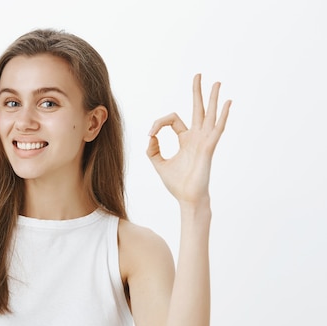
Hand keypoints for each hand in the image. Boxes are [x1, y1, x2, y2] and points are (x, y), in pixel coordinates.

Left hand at [147, 74, 230, 206]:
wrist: (187, 198)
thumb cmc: (176, 183)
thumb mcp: (158, 163)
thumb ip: (153, 149)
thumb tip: (151, 136)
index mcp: (185, 139)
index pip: (172, 119)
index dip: (158, 123)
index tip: (151, 134)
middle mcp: (196, 136)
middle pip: (197, 109)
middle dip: (197, 92)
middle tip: (198, 75)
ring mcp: (204, 140)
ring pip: (209, 114)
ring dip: (212, 98)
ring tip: (216, 82)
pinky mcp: (208, 147)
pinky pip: (217, 128)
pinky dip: (222, 116)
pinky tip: (227, 103)